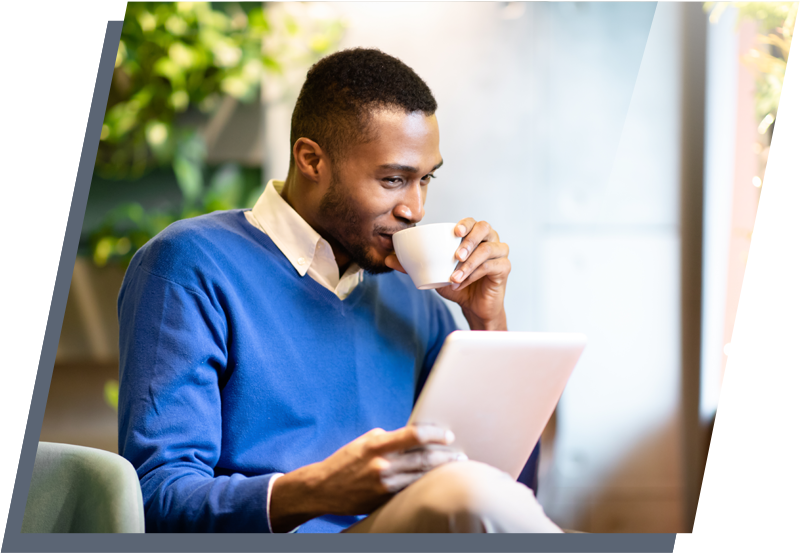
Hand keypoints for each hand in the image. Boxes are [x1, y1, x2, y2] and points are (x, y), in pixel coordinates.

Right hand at [268, 425, 461, 531]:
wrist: (323, 488)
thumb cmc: (345, 461)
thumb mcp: (364, 442)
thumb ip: (388, 439)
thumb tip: (413, 437)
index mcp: (376, 445)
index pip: (413, 435)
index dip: (434, 434)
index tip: (447, 435)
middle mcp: (382, 465)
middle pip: (423, 459)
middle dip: (446, 457)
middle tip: (460, 455)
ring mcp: (383, 485)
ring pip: (420, 477)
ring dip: (440, 472)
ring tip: (454, 467)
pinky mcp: (383, 500)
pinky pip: (410, 491)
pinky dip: (424, 485)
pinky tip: (434, 481)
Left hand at [386, 219, 509, 330]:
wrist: (473, 307)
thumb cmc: (457, 286)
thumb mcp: (433, 274)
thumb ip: (413, 266)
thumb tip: (388, 260)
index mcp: (474, 237)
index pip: (473, 222)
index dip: (465, 223)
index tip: (454, 231)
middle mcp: (489, 241)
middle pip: (485, 229)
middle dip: (470, 240)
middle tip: (456, 255)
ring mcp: (499, 254)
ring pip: (489, 249)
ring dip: (470, 262)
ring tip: (454, 276)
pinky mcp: (504, 268)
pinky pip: (491, 266)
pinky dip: (474, 275)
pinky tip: (461, 284)